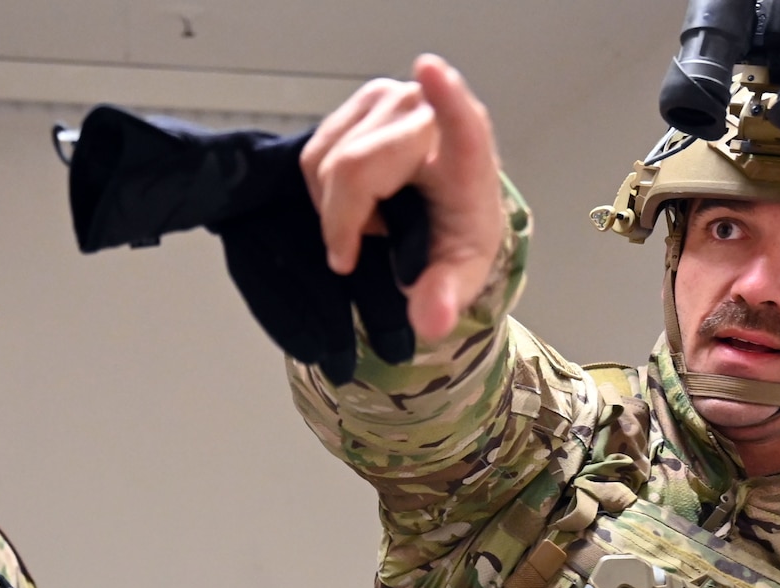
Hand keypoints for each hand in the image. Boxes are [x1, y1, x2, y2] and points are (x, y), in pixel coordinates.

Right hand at [302, 54, 503, 343]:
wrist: (447, 210)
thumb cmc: (455, 236)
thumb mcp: (458, 276)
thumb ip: (444, 299)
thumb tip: (432, 323)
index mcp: (466, 154)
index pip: (460, 122)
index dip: (445, 98)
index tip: (430, 72)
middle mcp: (427, 112)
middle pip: (352, 168)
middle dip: (347, 220)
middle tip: (368, 245)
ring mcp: (389, 99)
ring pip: (324, 162)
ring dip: (334, 207)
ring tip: (370, 221)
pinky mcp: (362, 101)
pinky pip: (313, 152)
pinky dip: (323, 190)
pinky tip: (355, 200)